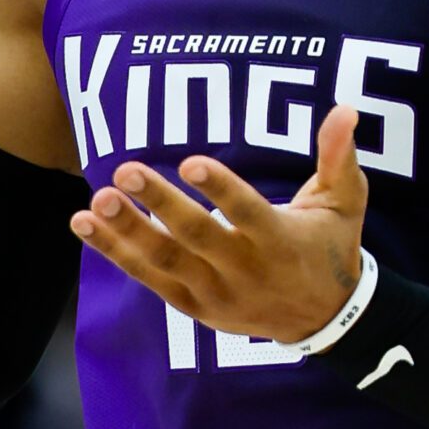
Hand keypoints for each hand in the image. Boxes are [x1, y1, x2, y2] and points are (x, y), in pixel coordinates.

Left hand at [71, 103, 365, 343]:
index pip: (247, 214)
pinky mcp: (194, 306)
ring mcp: (216, 292)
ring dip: (127, 231)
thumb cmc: (331, 245)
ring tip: (97, 200)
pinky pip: (149, 278)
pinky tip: (83, 224)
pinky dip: (116, 253)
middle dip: (160, 205)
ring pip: (165, 261)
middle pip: (197, 237)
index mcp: (280, 241)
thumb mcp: (345, 202)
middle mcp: (246, 270)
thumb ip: (339, 157)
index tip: (190, 162)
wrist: (324, 319)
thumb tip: (344, 109)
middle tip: (126, 170)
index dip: (220, 190)